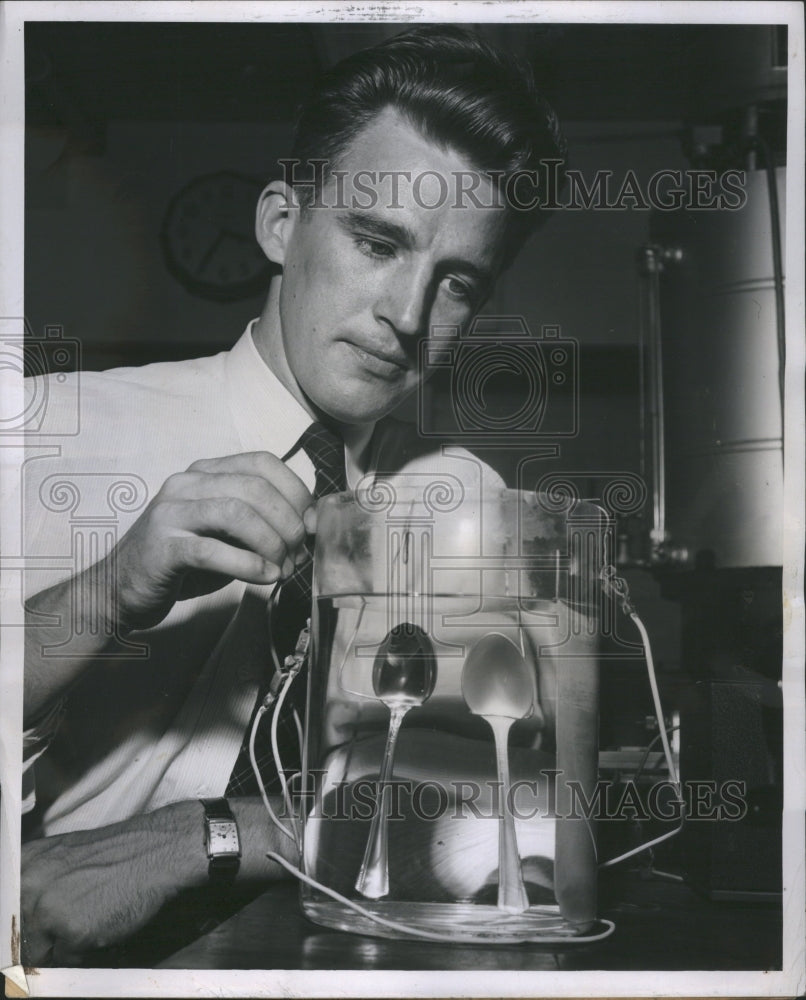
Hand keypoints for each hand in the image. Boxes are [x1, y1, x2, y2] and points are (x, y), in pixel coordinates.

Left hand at [21, 802, 204, 965]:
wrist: (154, 851)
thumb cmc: (114, 855)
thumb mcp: (62, 858)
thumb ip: (36, 885)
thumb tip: (20, 922)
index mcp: (23, 863)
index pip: (8, 917)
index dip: (21, 929)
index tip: (30, 934)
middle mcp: (27, 885)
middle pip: (20, 937)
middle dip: (41, 939)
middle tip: (70, 924)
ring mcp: (48, 909)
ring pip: (41, 952)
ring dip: (62, 946)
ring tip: (89, 919)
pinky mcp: (72, 932)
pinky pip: (67, 961)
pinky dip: (83, 951)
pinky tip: (102, 924)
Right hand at [111, 452, 313, 630]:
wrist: (123, 587)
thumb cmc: (186, 560)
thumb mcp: (229, 534)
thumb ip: (263, 522)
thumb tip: (312, 524)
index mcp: (207, 472)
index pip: (263, 463)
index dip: (296, 492)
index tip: (311, 526)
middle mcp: (187, 483)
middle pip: (255, 488)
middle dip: (288, 522)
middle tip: (298, 553)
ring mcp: (171, 513)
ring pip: (236, 512)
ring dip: (271, 543)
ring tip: (282, 567)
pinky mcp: (162, 547)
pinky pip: (212, 550)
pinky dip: (247, 565)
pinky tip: (264, 578)